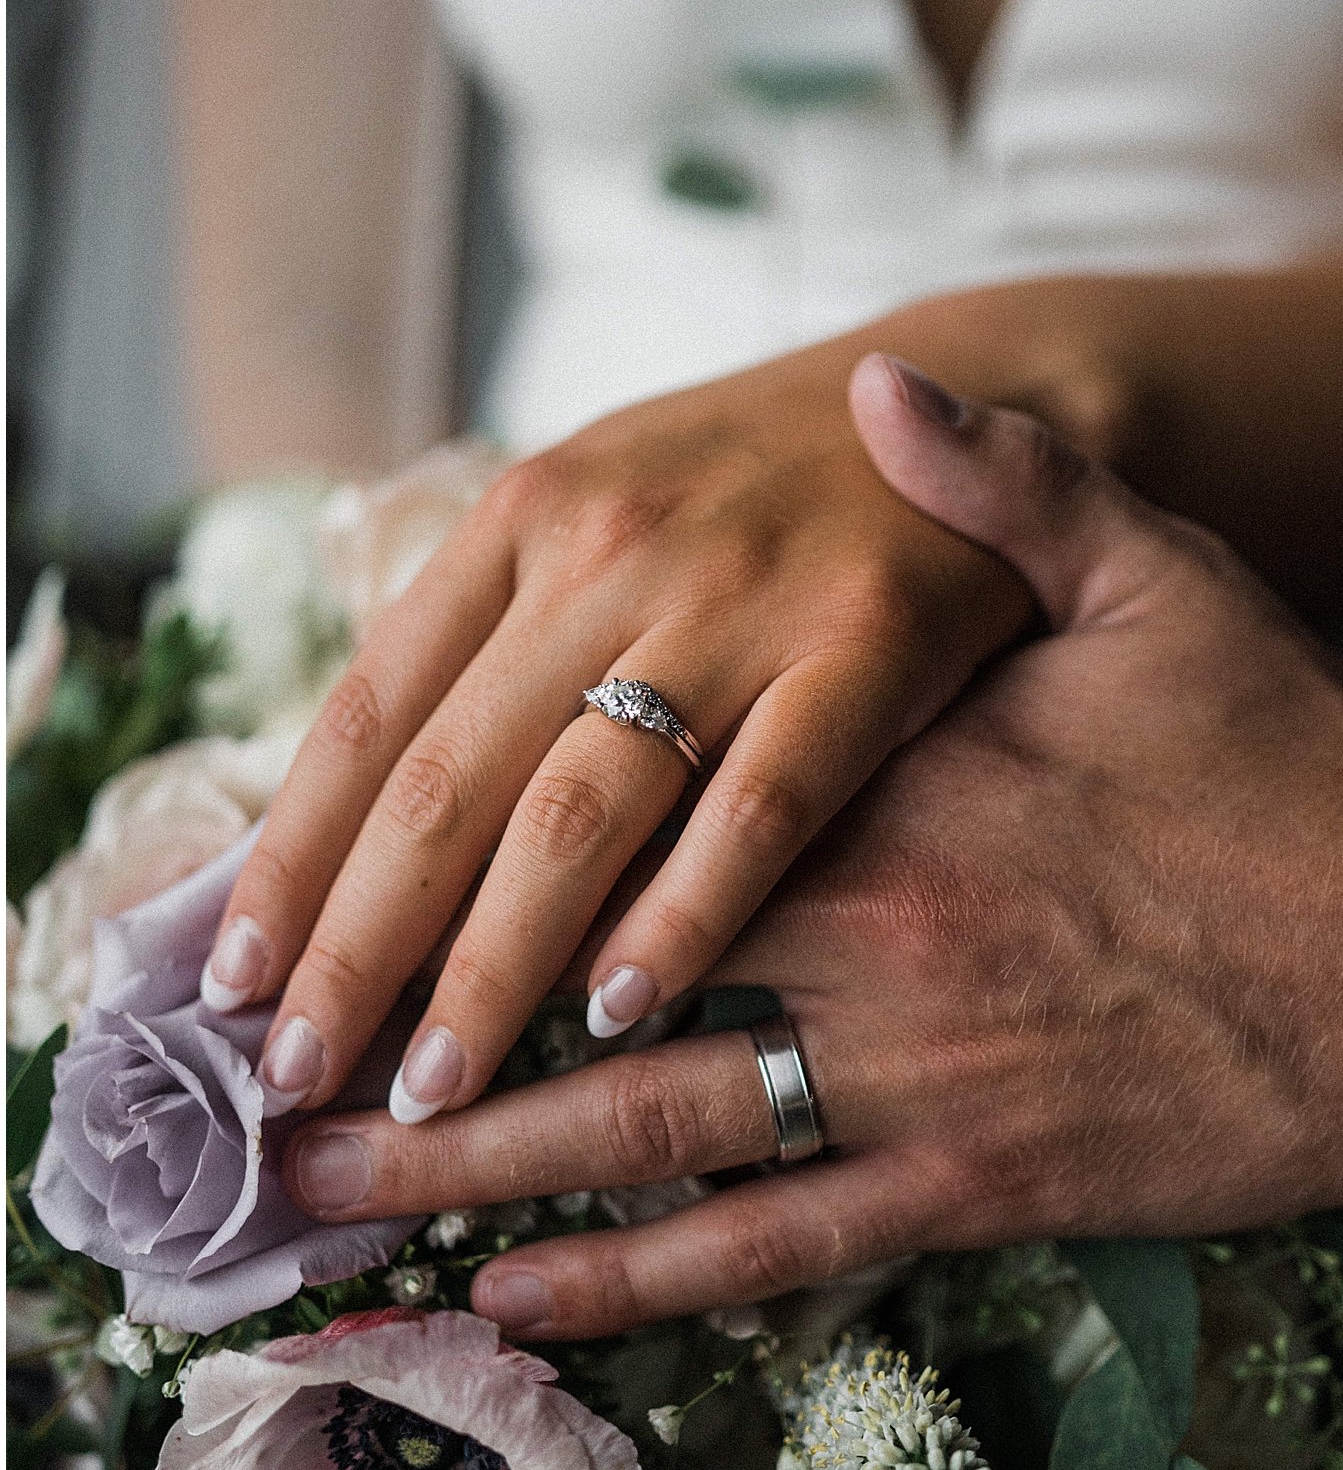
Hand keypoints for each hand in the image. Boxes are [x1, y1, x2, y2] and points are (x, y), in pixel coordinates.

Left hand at [199, 317, 1060, 1122]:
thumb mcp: (609, 495)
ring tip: (431, 1093)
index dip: (289, 855)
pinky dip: (685, 913)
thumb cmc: (769, 481)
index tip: (229, 980)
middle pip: (446, 781)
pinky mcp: (868, 649)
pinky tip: (623, 1014)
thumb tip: (352, 796)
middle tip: (288, 1077)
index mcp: (527, 515)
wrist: (985, 376)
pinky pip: (759, 809)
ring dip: (493, 969)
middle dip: (356, 948)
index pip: (368, 709)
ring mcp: (740, 598)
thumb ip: (493, 625)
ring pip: (577, 813)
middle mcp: (609, 547)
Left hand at [282, 359, 1342, 1335]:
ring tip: (337, 1182)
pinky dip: (637, 1277)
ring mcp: (910, 1073)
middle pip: (591, 980)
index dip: (476, 842)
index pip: (629, 802)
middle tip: (276, 1067)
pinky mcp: (967, 1184)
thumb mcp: (1159, 588)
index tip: (353, 871)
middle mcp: (865, 932)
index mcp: (879, 778)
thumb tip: (884, 375)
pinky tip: (518, 1292)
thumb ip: (1006, 487)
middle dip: (423, 1021)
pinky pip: (774, 1242)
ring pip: (650, 1128)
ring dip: (478, 1160)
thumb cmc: (1284, 776)